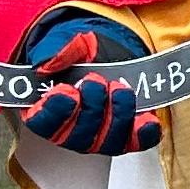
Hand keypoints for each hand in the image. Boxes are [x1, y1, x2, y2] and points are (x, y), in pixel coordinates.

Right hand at [19, 14, 159, 154]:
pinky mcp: (127, 136)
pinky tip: (146, 118)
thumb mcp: (67, 45)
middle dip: (90, 108)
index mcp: (45, 112)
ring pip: (107, 143)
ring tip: (119, 88)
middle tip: (96, 81)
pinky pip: (137, 143)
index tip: (67, 91)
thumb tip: (47, 65)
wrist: (107, 54)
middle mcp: (70, 132)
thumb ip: (56, 52)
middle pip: (77, 138)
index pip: (43, 124)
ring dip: (116, 115)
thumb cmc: (80, 55)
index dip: (56, 111)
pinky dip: (143, 133)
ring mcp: (100, 138)